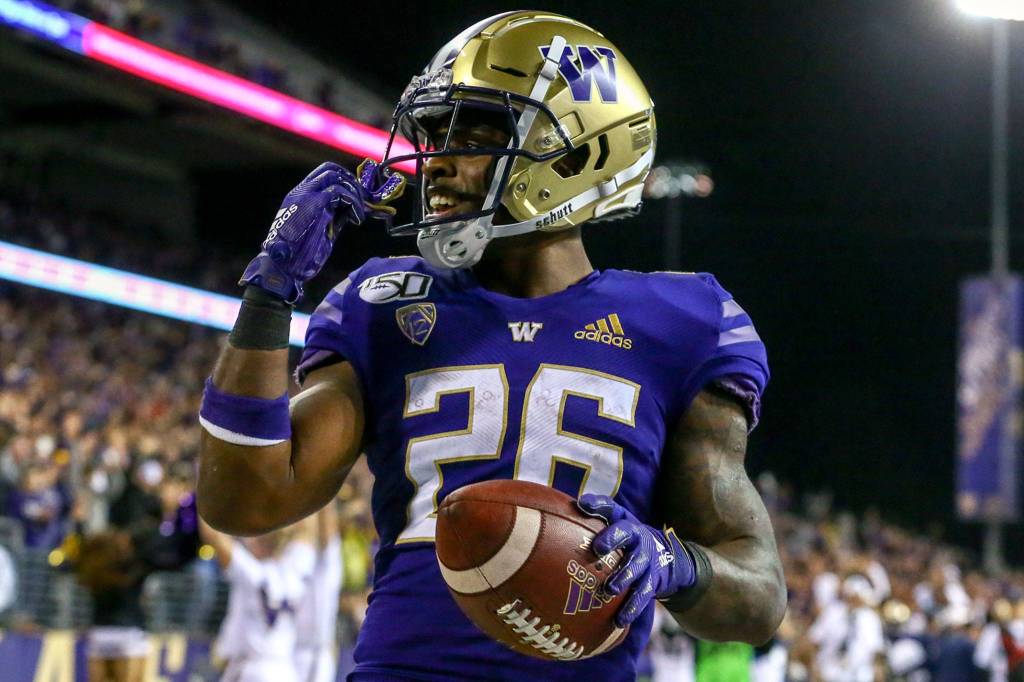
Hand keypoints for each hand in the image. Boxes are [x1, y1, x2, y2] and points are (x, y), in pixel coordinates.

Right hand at [240, 160, 404, 303]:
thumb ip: (333, 216)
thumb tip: (351, 210)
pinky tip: (357, 219)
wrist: (282, 265)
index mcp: (301, 196)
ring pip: (337, 177)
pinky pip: (340, 192)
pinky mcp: (314, 203)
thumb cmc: (299, 253)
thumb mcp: (321, 228)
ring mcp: (307, 195)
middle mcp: (302, 192)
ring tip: (360, 213)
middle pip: (331, 169)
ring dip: (355, 194)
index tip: (356, 197)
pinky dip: (354, 204)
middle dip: (351, 182)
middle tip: (362, 201)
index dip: (343, 181)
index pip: (323, 174)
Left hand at [578, 494, 696, 626]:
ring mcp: (647, 563)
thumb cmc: (628, 535)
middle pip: (629, 543)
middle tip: (598, 552)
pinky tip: (618, 620)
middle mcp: (639, 542)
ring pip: (638, 573)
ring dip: (624, 580)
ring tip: (609, 590)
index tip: (588, 520)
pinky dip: (631, 609)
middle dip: (614, 546)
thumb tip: (576, 503)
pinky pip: (642, 597)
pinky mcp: (652, 583)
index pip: (614, 513)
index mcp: (627, 524)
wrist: (666, 555)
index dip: (603, 515)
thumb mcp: (618, 519)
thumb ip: (599, 510)